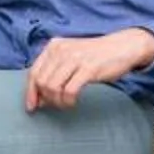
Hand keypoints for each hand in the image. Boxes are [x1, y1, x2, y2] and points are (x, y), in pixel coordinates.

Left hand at [25, 29, 153, 111]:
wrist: (123, 47)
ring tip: (66, 104)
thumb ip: (54, 72)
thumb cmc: (95, 56)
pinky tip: (73, 102)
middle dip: (45, 99)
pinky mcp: (88, 68)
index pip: (33, 72)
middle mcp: (61, 50)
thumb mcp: (71, 56)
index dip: (30, 92)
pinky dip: (68, 101)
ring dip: (57, 102)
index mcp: (54, 46)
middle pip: (41, 82)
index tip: (32, 107)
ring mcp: (75, 59)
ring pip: (53, 87)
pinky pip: (69, 91)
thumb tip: (39, 98)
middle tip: (55, 105)